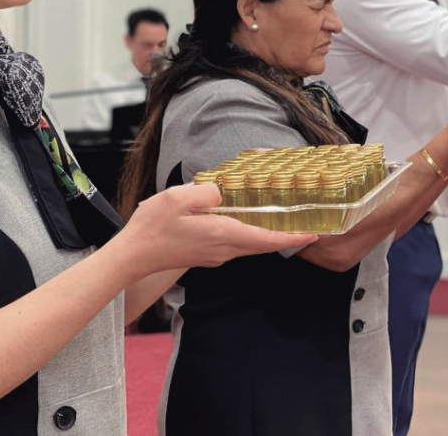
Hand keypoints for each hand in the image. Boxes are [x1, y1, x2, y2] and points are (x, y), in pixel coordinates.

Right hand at [121, 183, 316, 274]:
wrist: (133, 255)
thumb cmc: (153, 228)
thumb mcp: (179, 198)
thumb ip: (207, 192)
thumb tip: (222, 193)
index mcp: (222, 234)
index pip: (267, 238)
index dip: (293, 237)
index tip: (314, 235)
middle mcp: (224, 249)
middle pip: (263, 243)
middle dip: (286, 236)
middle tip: (306, 226)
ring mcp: (215, 255)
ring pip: (250, 244)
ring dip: (267, 235)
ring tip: (281, 220)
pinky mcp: (206, 255)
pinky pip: (236, 244)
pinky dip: (249, 234)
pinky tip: (246, 221)